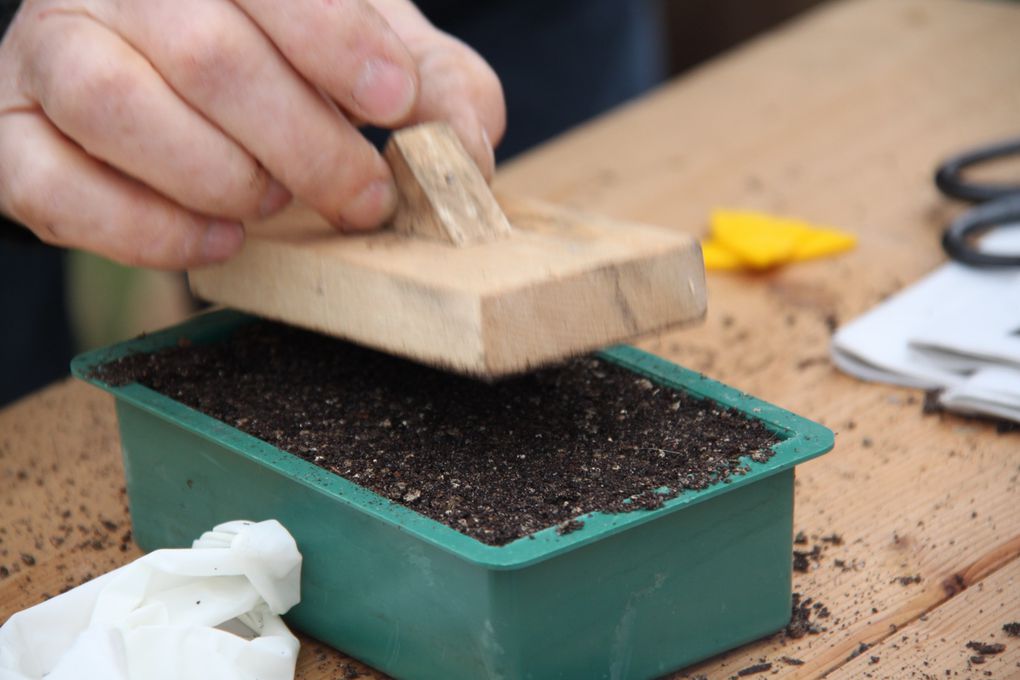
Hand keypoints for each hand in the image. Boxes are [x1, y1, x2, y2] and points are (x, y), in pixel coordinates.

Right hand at [0, 0, 504, 268]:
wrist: (172, 91)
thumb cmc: (290, 69)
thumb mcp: (375, 63)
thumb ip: (439, 88)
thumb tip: (464, 148)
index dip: (337, 43)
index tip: (393, 107)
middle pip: (208, 54)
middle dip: (306, 145)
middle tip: (362, 199)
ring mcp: (53, 51)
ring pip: (119, 107)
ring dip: (223, 179)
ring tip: (273, 205)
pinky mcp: (14, 129)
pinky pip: (55, 186)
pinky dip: (146, 230)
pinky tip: (216, 241)